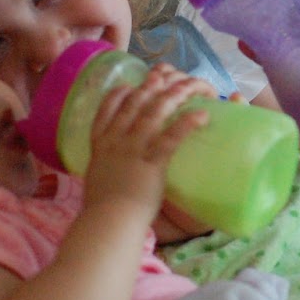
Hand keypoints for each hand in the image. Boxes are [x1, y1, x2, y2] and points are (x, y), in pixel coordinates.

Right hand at [83, 65, 208, 223]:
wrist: (107, 224)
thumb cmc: (103, 210)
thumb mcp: (97, 181)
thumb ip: (106, 170)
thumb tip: (112, 173)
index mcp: (100, 145)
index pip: (106, 109)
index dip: (120, 93)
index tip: (130, 85)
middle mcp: (115, 141)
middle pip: (134, 103)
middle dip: (152, 85)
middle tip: (166, 75)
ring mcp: (133, 150)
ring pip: (154, 112)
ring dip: (174, 95)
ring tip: (191, 85)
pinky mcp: (151, 164)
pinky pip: (171, 138)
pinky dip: (187, 123)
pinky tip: (202, 115)